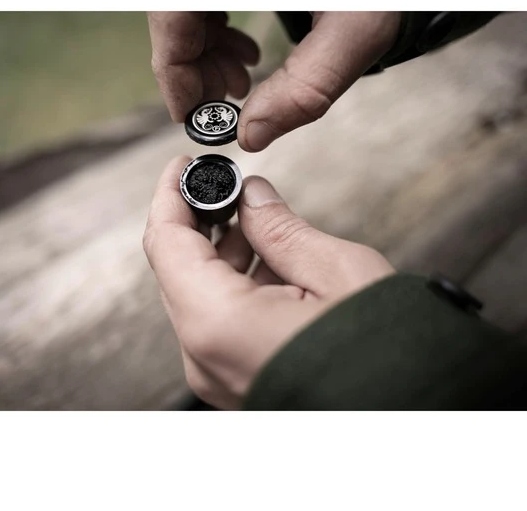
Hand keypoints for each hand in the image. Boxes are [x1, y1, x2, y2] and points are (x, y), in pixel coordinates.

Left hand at [143, 157, 394, 409]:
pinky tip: (269, 263)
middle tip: (229, 187)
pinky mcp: (235, 382)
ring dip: (223, 252)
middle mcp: (204, 356)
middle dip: (201, 220)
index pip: (166, 242)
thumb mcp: (338, 273)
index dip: (171, 195)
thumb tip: (251, 196)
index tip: (183, 165)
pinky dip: (236, 285)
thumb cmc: (388, 355)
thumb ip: (281, 229)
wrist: (413, 413)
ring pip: (198, 295)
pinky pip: (218, 322)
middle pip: (178, 269)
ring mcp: (217, 375)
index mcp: (219, 323)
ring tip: (258, 221)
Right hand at [148, 12, 400, 151]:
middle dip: (193, 66)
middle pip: (172, 11)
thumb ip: (308, 86)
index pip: (170, 13)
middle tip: (229, 102)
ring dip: (205, 52)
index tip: (193, 118)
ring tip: (242, 83)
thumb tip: (251, 137)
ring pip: (186, 6)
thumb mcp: (356, 27)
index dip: (173, 71)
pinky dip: (217, 29)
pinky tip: (248, 53)